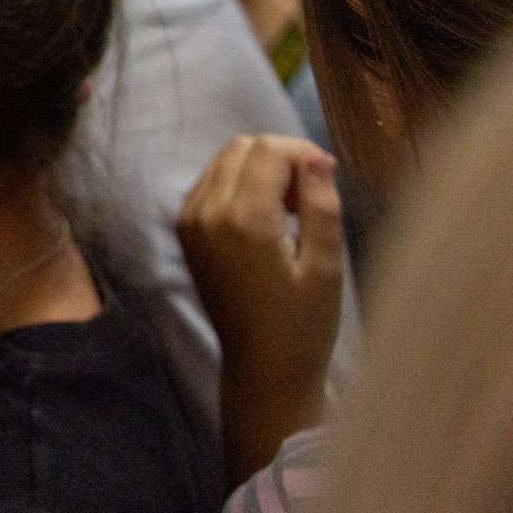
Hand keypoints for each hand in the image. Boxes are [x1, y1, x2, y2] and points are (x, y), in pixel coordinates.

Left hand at [178, 134, 344, 481]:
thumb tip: (316, 157)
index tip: (327, 180)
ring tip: (292, 211)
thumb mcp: (326, 264)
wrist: (262, 366)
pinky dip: (240, 184)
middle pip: (241, 147)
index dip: (303, 154)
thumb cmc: (303, 323)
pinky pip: (211, 182)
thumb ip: (321, 204)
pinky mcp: (185, 229)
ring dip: (260, 170)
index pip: (267, 149)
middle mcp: (205, 211)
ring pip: (224, 160)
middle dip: (281, 159)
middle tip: (310, 199)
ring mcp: (188, 219)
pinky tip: (267, 218)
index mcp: (241, 219)